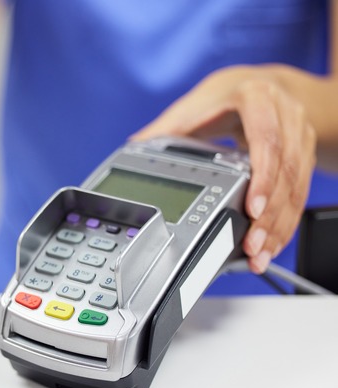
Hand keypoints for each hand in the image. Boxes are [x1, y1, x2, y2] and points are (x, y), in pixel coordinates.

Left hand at [133, 65, 315, 273]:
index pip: (265, 140)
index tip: (251, 208)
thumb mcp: (194, 107)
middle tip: (253, 245)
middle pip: (286, 171)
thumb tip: (133, 146)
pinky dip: (286, 221)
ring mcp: (299, 136)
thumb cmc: (225, 97)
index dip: (262, 177)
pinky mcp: (304, 155)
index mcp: (257, 98)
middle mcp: (286, 115)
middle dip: (270, 214)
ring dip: (279, 225)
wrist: (264, 84)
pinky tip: (272, 242)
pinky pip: (300, 193)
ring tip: (260, 253)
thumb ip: (166, 129)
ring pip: (297, 186)